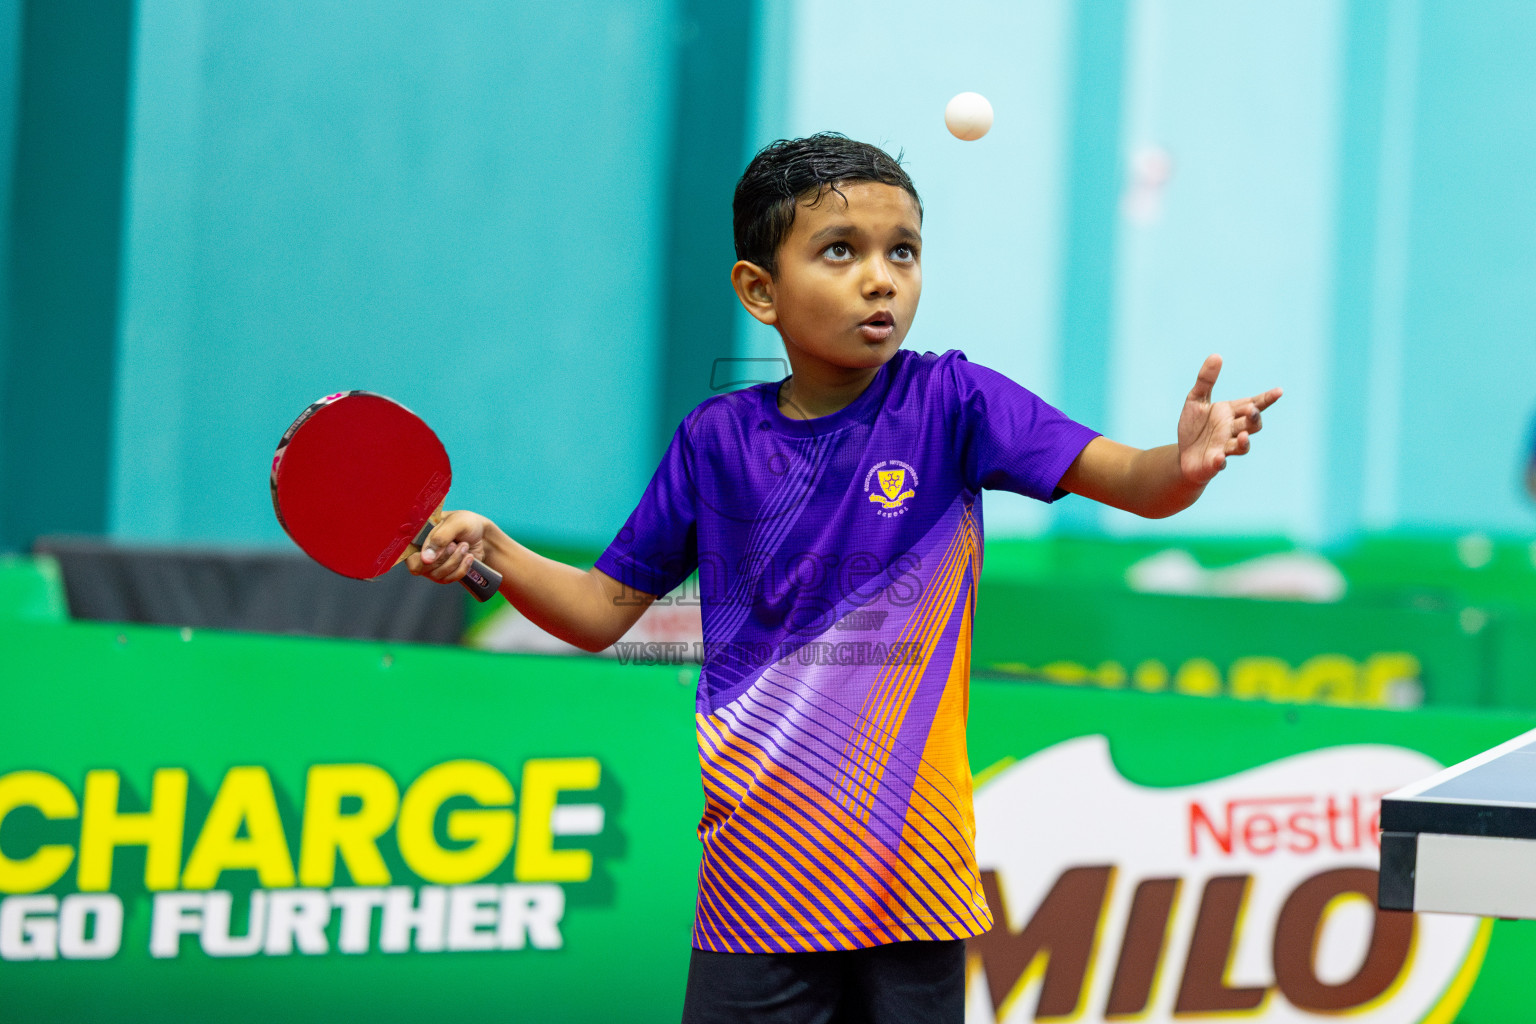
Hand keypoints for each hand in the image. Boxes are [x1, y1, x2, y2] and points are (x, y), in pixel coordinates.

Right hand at [405, 510, 491, 585]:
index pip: (407, 554)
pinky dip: (462, 568)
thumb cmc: (465, 523)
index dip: (421, 557)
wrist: (481, 533)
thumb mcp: (455, 523)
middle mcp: (421, 553)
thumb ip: (440, 538)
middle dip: (443, 556)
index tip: (438, 552)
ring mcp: (432, 566)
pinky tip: (468, 557)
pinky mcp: (445, 573)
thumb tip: (425, 559)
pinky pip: (450, 579)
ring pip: (437, 575)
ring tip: (464, 546)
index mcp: (417, 536)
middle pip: (422, 568)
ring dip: (454, 560)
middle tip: (455, 544)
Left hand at [1177, 355, 1281, 486]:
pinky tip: (1218, 457)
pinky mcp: (1213, 463)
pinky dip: (1220, 461)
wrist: (1183, 455)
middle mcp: (1232, 430)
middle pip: (1252, 425)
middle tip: (1252, 411)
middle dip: (1254, 418)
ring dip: (1243, 442)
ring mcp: (1224, 447)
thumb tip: (1216, 355)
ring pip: (1242, 446)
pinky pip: (1220, 463)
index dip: (1266, 399)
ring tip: (1241, 436)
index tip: (1279, 391)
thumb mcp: (1195, 400)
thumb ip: (1205, 380)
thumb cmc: (1193, 427)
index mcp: (1230, 413)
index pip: (1253, 404)